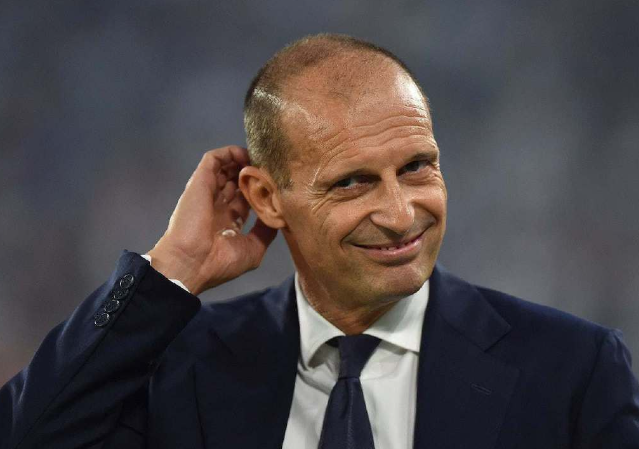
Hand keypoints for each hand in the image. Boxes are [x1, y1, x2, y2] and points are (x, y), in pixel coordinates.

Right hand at [147, 146, 277, 295]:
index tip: (275, 185)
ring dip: (243, 160)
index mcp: (227, 222)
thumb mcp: (253, 250)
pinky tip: (246, 155)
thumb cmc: (220, 262)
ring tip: (260, 159)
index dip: (259, 190)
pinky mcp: (200, 181)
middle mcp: (218, 206)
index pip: (245, 199)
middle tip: (270, 168)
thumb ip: (265, 232)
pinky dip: (229, 153)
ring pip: (226, 167)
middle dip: (253, 174)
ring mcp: (209, 192)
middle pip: (236, 182)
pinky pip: (213, 159)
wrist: (192, 263)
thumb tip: (277, 217)